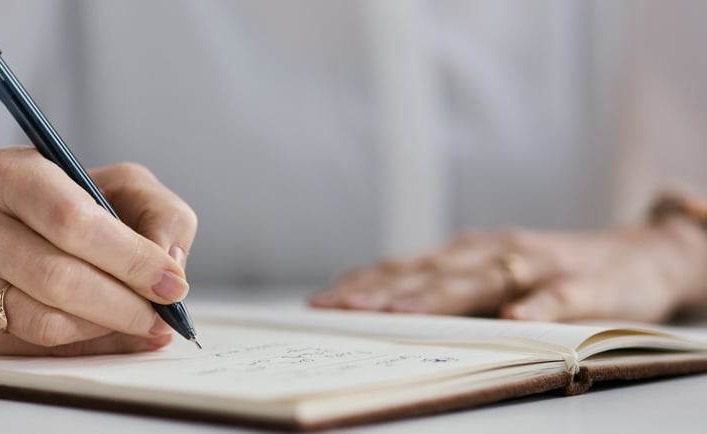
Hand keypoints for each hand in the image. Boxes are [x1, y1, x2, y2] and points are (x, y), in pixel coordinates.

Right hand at [0, 147, 196, 354]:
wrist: (2, 232)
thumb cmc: (72, 207)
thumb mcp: (122, 187)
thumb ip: (160, 214)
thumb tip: (168, 264)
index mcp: (8, 172)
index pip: (71, 221)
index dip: (129, 258)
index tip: (171, 282)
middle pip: (56, 277)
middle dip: (122, 303)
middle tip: (161, 315)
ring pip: (43, 322)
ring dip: (104, 329)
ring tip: (138, 322)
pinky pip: (32, 350)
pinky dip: (83, 347)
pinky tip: (108, 333)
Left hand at [311, 220, 706, 321]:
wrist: (637, 256)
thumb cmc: (548, 270)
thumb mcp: (489, 276)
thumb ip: (443, 288)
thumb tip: (379, 306)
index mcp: (465, 253)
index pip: (403, 268)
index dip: (361, 283)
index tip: (319, 301)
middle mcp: (492, 251)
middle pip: (430, 273)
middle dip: (382, 290)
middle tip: (340, 308)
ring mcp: (537, 265)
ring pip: (482, 280)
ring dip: (439, 297)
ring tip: (400, 313)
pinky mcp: (583, 284)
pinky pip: (557, 296)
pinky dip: (536, 306)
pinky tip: (512, 318)